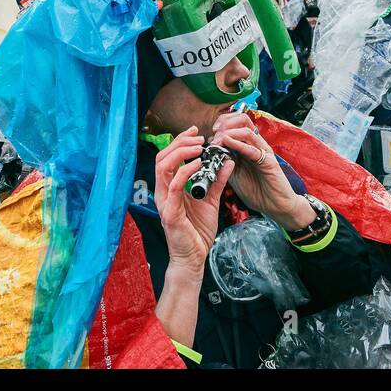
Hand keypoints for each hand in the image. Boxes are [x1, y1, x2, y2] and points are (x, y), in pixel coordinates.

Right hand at [154, 127, 230, 274]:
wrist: (195, 258)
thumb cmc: (198, 231)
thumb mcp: (210, 200)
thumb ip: (217, 180)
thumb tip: (228, 161)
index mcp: (170, 188)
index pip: (168, 157)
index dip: (180, 141)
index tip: (195, 132)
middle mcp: (163, 192)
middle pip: (162, 157)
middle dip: (180, 142)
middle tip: (199, 138)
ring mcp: (165, 202)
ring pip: (163, 167)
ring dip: (180, 152)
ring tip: (198, 147)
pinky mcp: (170, 213)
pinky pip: (174, 186)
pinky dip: (184, 171)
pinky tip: (198, 164)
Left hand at [208, 112, 314, 229]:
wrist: (274, 206)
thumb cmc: (256, 191)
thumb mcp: (234, 174)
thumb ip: (225, 160)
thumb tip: (210, 149)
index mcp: (248, 144)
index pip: (237, 122)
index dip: (222, 123)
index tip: (211, 133)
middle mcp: (256, 144)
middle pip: (242, 119)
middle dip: (225, 123)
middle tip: (214, 134)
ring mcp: (263, 151)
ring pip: (246, 129)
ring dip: (228, 132)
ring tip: (218, 141)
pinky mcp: (268, 161)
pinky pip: (252, 148)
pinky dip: (238, 144)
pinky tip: (227, 143)